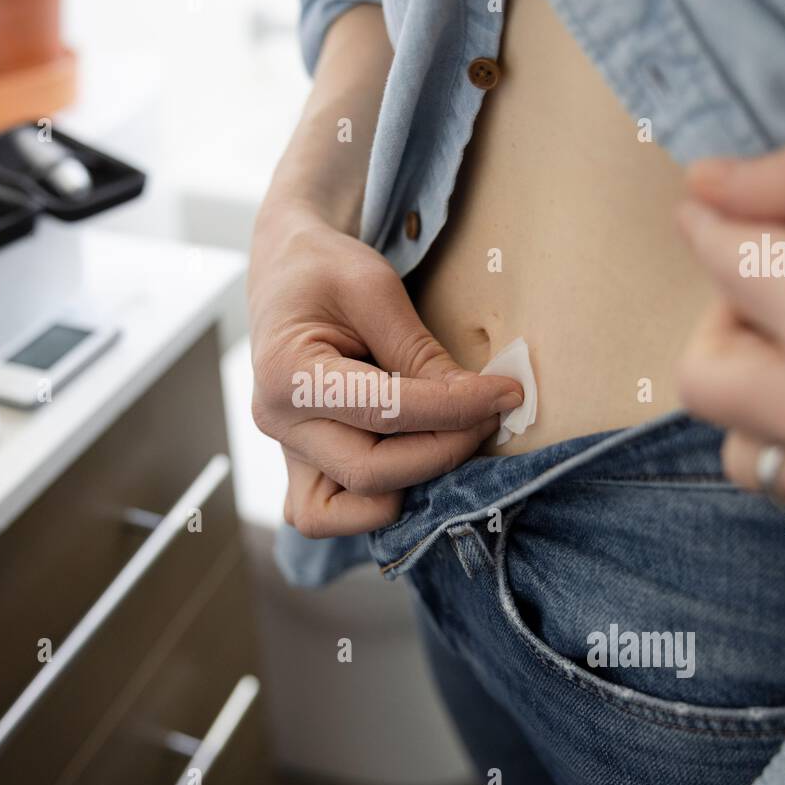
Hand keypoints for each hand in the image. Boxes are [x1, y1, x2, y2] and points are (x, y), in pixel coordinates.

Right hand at [249, 202, 522, 537]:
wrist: (286, 271)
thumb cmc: (326, 270)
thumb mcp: (376, 291)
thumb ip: (421, 355)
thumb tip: (479, 403)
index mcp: (287, 373)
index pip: (386, 411)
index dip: (456, 409)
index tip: (506, 394)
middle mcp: (277, 422)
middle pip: (371, 472)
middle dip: (442, 452)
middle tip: (487, 417)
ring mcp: (285, 450)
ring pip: (348, 509)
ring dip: (408, 487)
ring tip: (445, 442)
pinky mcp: (298, 464)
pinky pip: (326, 513)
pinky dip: (369, 507)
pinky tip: (409, 469)